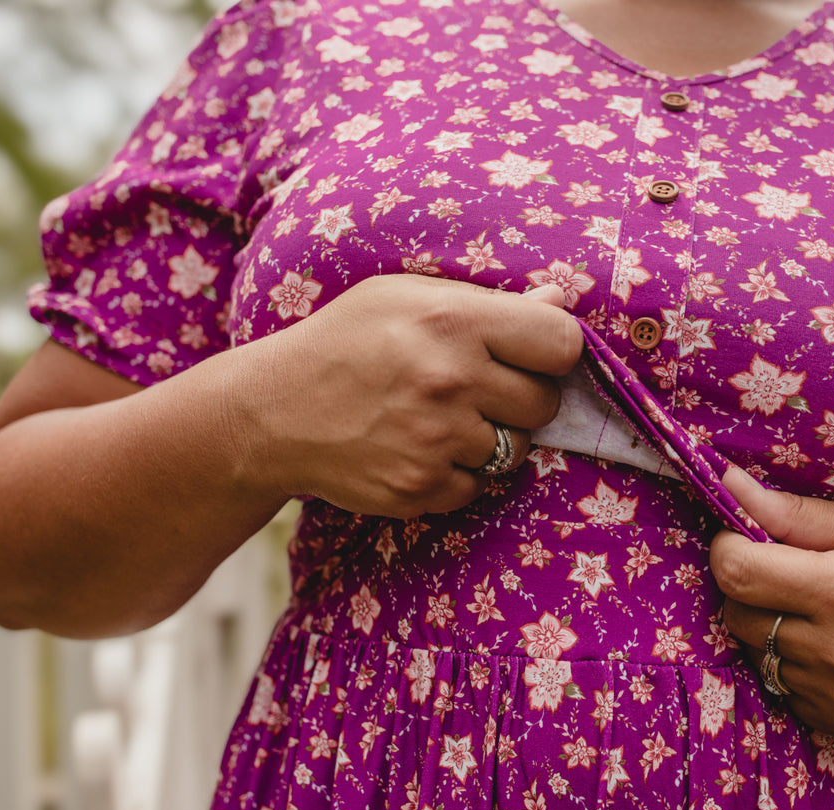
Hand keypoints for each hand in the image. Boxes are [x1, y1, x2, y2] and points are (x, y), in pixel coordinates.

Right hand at [232, 276, 581, 516]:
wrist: (271, 412)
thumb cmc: (347, 341)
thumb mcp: (407, 297)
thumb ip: (488, 302)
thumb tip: (559, 301)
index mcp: (454, 320)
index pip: (561, 343)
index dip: (554, 351)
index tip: (533, 354)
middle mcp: (451, 380)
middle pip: (543, 403)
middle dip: (519, 398)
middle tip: (475, 388)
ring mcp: (437, 440)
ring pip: (514, 450)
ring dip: (488, 438)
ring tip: (438, 418)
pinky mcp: (422, 487)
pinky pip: (476, 486)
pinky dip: (455, 473)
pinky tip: (417, 448)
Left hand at [710, 466, 833, 742]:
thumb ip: (793, 512)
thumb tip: (727, 484)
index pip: (738, 572)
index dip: (728, 548)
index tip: (743, 537)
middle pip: (737, 614)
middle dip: (749, 588)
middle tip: (788, 574)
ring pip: (754, 653)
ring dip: (768, 628)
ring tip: (817, 612)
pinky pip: (780, 687)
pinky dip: (792, 664)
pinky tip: (831, 647)